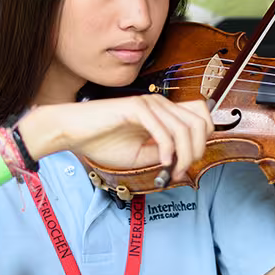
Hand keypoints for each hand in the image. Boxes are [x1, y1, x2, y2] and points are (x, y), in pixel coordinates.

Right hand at [24, 96, 213, 183]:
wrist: (73, 132)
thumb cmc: (103, 141)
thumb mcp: (141, 154)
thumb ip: (163, 153)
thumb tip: (184, 161)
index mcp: (164, 112)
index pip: (200, 120)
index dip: (201, 144)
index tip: (187, 165)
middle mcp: (161, 104)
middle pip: (199, 124)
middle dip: (196, 152)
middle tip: (180, 171)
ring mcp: (150, 103)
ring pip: (184, 129)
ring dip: (183, 155)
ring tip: (171, 170)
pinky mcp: (136, 107)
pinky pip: (163, 130)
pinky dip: (168, 150)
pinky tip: (163, 163)